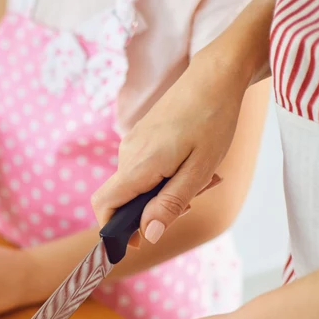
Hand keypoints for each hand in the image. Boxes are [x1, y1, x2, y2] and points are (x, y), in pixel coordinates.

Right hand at [90, 53, 246, 245]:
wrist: (215, 76)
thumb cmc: (212, 120)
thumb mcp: (198, 170)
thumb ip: (170, 204)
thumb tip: (149, 236)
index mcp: (138, 165)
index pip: (103, 205)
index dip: (112, 229)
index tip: (136, 242)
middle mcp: (127, 155)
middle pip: (123, 199)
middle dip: (151, 210)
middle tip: (192, 200)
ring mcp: (132, 145)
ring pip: (137, 185)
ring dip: (164, 191)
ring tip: (201, 176)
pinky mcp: (141, 138)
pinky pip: (144, 169)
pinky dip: (165, 175)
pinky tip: (192, 163)